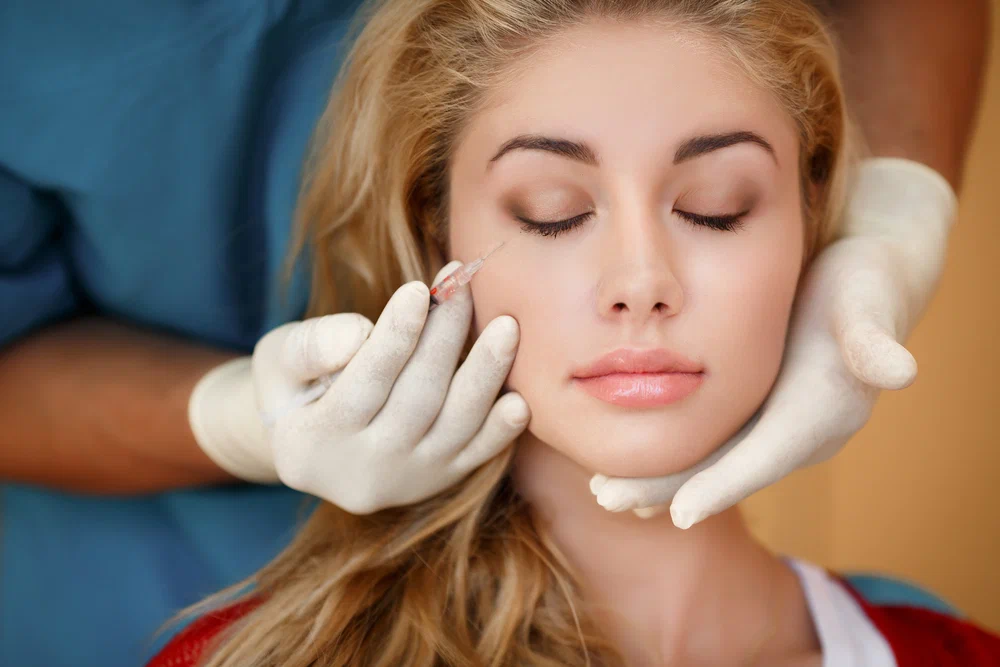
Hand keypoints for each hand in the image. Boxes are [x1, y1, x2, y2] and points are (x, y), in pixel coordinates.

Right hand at [189, 261, 529, 512]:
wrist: (317, 442)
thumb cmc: (295, 386)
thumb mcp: (278, 361)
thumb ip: (310, 348)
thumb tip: (359, 334)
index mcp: (310, 445)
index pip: (362, 387)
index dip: (394, 339)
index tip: (419, 290)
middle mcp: (363, 473)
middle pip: (416, 401)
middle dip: (443, 339)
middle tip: (462, 285)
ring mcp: (408, 481)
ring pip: (454, 427)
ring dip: (484, 375)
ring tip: (506, 326)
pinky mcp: (442, 478)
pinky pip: (477, 456)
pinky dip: (501, 431)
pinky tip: (520, 399)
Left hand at [589, 158, 956, 527]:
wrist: (870, 281)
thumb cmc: (863, 283)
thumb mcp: (866, 299)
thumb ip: (872, 336)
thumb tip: (901, 370)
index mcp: (820, 412)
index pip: (763, 456)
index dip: (721, 484)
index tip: (680, 514)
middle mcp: (798, 432)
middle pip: (725, 470)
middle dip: (668, 489)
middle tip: (609, 500)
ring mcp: (775, 424)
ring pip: (711, 462)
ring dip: (661, 480)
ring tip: (607, 493)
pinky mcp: (758, 411)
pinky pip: (711, 442)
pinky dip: (673, 457)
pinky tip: (634, 463)